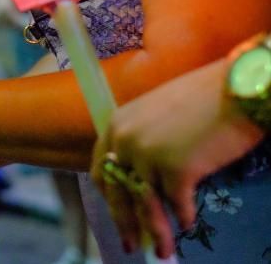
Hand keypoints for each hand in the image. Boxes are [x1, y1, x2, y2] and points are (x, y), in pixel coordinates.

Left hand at [91, 58, 264, 257]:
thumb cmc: (201, 98)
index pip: (102, 169)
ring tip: (163, 252)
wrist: (234, 88)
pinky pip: (177, 205)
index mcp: (117, 124)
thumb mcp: (156, 114)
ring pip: (147, 205)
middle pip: (118, 193)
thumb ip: (143, 141)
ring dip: (156, 233)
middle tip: (131, 247)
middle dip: (125, 224)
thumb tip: (142, 178)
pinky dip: (183, 218)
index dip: (109, 197)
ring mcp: (148, 155)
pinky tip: (188, 224)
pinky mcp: (175, 169)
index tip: (116, 215)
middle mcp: (125, 140)